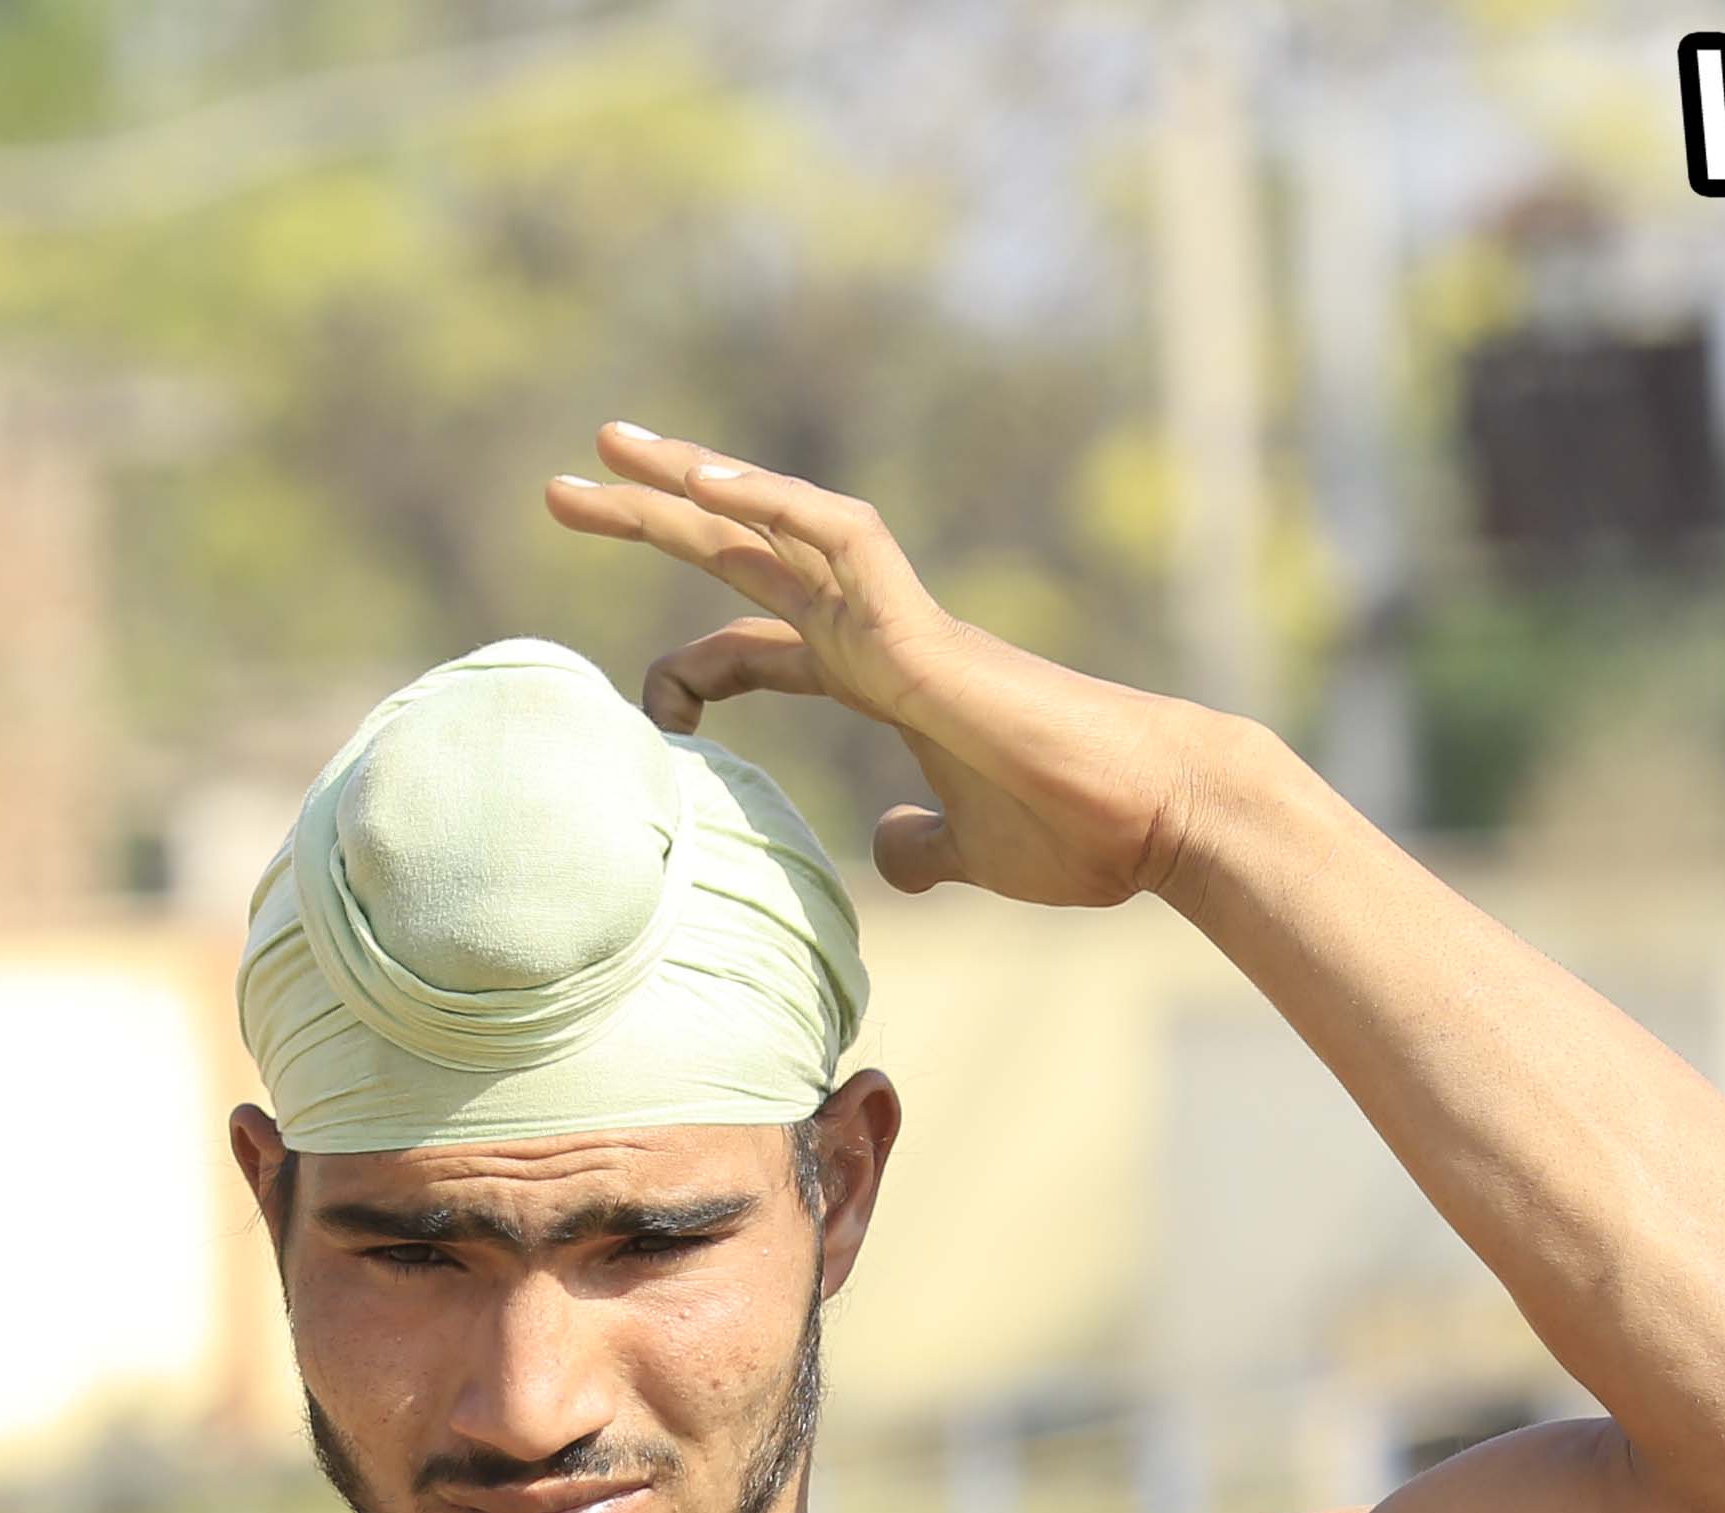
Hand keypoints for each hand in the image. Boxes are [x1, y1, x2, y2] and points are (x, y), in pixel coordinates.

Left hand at [541, 420, 1239, 909]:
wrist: (1161, 817)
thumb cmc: (1082, 830)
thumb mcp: (970, 851)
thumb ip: (923, 844)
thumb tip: (889, 850)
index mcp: (882, 677)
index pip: (760, 641)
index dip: (691, 666)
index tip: (645, 711)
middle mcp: (881, 631)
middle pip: (745, 554)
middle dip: (655, 519)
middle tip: (563, 490)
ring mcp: (902, 619)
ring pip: (779, 523)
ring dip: (693, 482)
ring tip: (611, 450)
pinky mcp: (927, 627)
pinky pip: (839, 537)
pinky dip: (770, 505)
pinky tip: (702, 485)